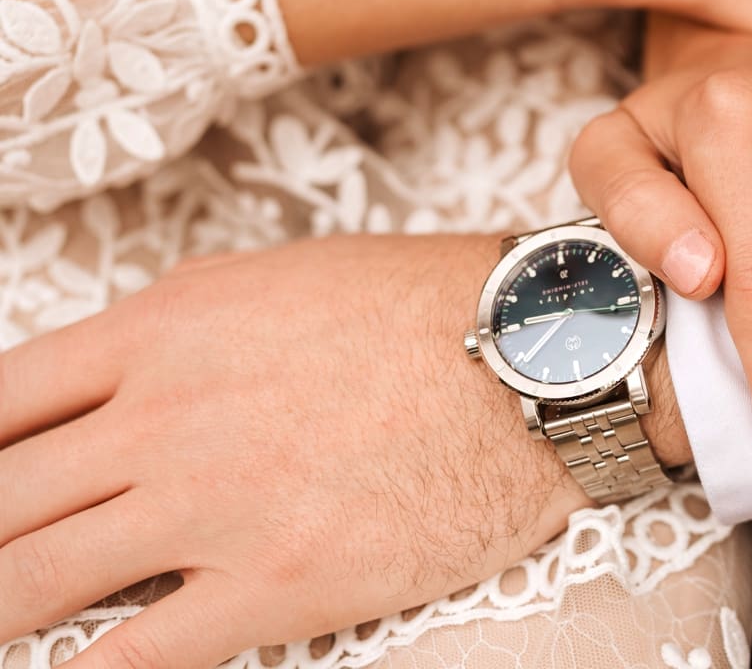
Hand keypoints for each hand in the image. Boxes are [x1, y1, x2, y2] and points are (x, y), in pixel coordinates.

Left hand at [0, 234, 691, 668]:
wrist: (541, 355)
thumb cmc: (427, 305)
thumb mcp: (281, 277)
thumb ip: (180, 323)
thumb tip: (109, 375)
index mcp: (162, 329)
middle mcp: (165, 415)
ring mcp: (213, 503)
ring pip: (27, 585)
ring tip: (2, 625)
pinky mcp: (274, 583)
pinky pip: (128, 660)